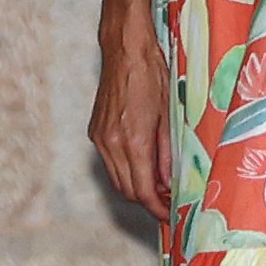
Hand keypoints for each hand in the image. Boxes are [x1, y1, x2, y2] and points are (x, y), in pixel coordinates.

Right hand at [90, 27, 170, 216]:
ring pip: (117, 179)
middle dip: (148, 201)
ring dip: (136, 188)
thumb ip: (167, 153)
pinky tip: (144, 165)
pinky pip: (110, 162)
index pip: (143, 191)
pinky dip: (126, 171)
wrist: (125, 50)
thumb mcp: (170, 116)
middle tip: (170, 201)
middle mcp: (111, 144)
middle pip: (127, 190)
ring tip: (160, 185)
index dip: (157, 208)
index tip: (170, 215)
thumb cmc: (154, 76)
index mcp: (133, 141)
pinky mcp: (95, 131)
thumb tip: (168, 183)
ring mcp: (100, 138)